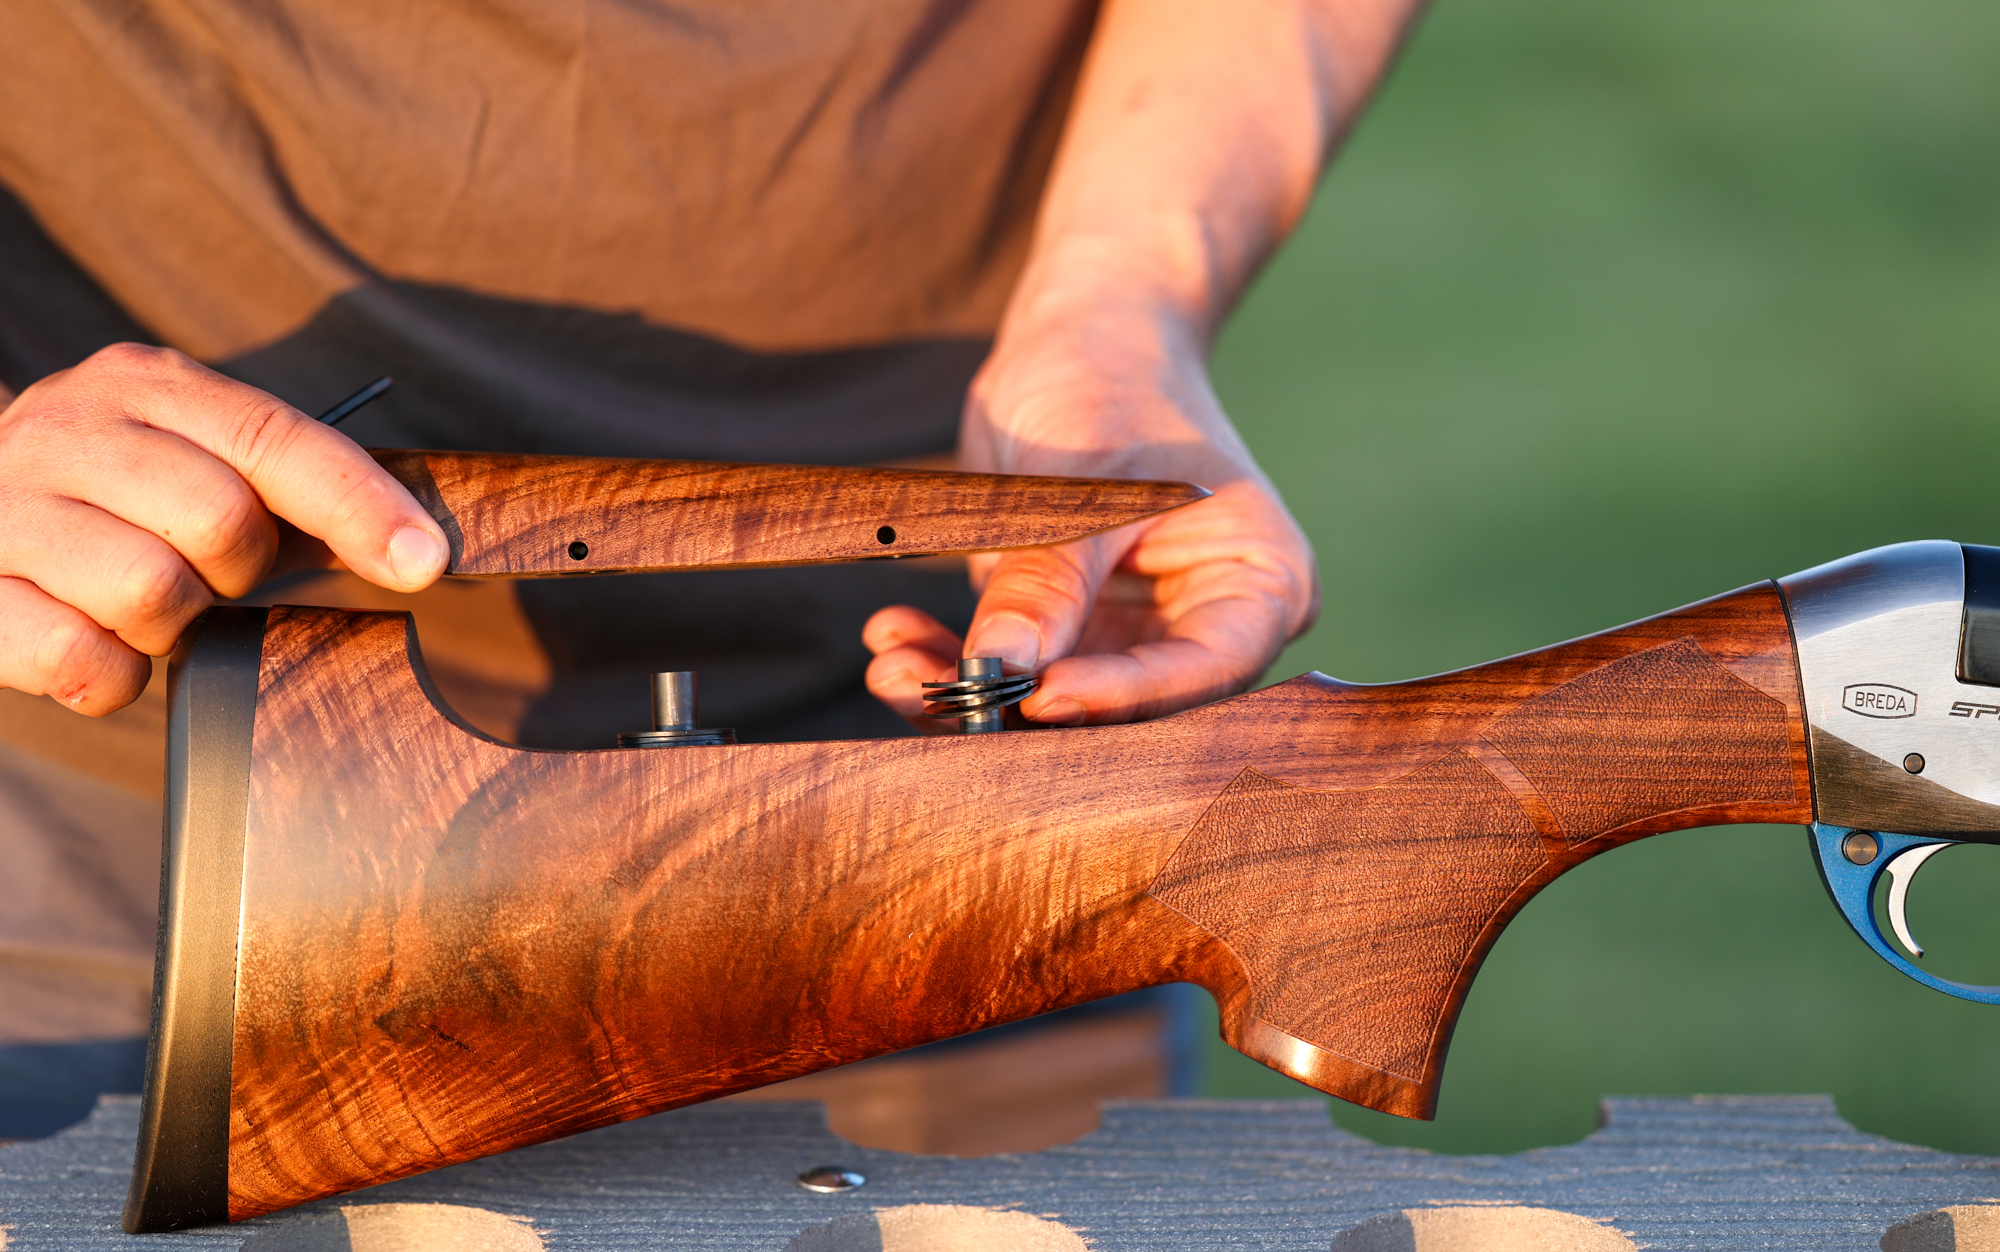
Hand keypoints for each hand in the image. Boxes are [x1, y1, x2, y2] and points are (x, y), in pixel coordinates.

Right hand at [0, 344, 449, 713]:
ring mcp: (4, 506)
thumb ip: (292, 492)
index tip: (427, 560)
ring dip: (169, 625)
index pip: (276, 438)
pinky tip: (93, 643)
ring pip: (153, 593)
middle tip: (203, 574)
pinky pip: (79, 659)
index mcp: (144, 385)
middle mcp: (67, 427)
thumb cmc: (112, 505)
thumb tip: (418, 548)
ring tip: (138, 603)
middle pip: (223, 521)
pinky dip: (109, 674)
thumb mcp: (195, 467)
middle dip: (236, 571)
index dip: (361, 503)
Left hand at [864, 286, 1318, 730]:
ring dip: (969, 695)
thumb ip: (1048, 577)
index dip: (1122, 695)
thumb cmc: (1111, 384)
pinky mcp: (1067, 636)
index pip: (1201, 669)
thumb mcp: (1083, 476)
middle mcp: (1203, 629)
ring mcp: (1132, 640)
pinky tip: (894, 638)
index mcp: (1258, 586)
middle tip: (937, 694)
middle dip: (1026, 709)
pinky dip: (952, 663)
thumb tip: (1001, 666)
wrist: (1083, 339)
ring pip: (1056, 703)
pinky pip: (1012, 672)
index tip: (1038, 694)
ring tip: (890, 665)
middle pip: (1126, 710)